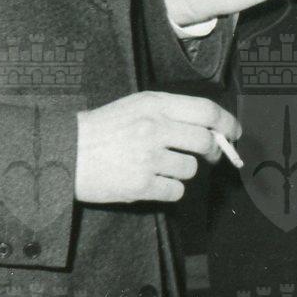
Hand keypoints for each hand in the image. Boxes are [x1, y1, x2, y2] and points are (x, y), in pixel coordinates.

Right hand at [75, 92, 241, 203]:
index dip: (227, 122)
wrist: (62, 154)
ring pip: (191, 169)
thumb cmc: (102, 128)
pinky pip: (176, 191)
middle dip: (213, 151)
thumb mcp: (136, 106)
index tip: (234, 132)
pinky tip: (153, 182)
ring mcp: (148, 158)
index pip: (206, 110)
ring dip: (183, 171)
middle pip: (205, 141)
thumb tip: (211, 126)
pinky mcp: (140, 185)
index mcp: (155, 105)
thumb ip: (171, 112)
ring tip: (160, 166)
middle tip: (208, 155)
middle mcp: (154, 129)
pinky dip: (170, 190)